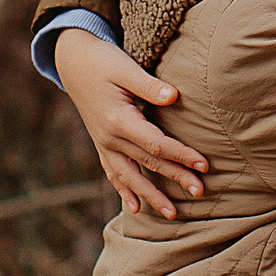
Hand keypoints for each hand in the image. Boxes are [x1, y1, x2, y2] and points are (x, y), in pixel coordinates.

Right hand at [53, 30, 209, 218]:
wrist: (72, 61)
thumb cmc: (102, 60)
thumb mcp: (125, 67)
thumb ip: (149, 85)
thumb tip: (174, 97)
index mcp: (118, 120)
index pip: (156, 144)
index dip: (181, 155)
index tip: (204, 165)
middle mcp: (110, 137)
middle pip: (148, 163)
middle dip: (175, 178)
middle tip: (200, 192)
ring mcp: (103, 143)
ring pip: (130, 176)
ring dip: (151, 195)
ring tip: (172, 214)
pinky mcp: (101, 143)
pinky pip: (113, 172)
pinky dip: (124, 190)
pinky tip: (134, 208)